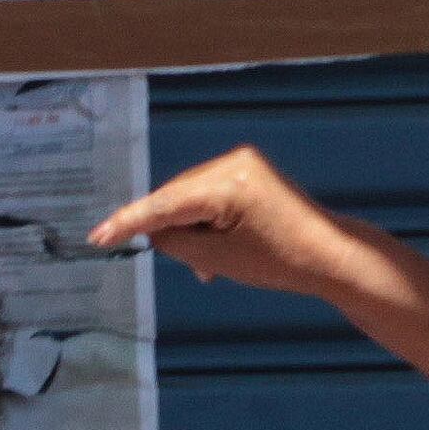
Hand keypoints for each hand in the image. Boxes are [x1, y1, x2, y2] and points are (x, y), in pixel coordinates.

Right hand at [88, 145, 401, 305]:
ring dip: (189, 229)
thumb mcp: (219, 259)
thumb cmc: (281, 262)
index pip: (164, 204)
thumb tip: (153, 229)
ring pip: (190, 196)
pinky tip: (214, 252)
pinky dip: (205, 221)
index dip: (128, 222)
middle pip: (176, 197)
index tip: (98, 236)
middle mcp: (233, 163)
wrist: (330, 255)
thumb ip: (177, 241)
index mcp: (227, 183)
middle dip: (169, 230)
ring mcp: (242, 163)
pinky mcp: (248, 170)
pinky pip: (209, 194)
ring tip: (210, 266)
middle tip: (187, 265)